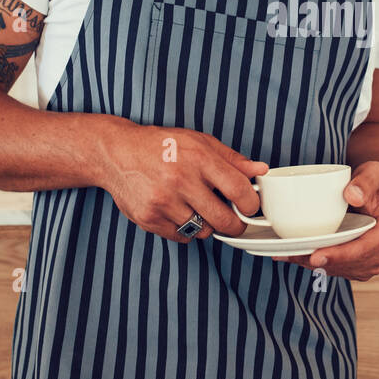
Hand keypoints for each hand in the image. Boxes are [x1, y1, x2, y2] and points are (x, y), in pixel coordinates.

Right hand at [98, 119, 267, 243]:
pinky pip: (181, 236)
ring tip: (197, 207)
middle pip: (225, 221)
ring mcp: (163, 202)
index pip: (239, 190)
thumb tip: (261, 170)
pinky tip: (178, 211)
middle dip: (236, 226)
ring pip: (203, 231)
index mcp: (199, 158)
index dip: (251, 204)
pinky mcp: (149, 218)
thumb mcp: (199, 142)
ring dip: (206, 224)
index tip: (250, 207)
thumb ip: (232, 159)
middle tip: (234, 221)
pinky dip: (185, 229)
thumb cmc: (162, 146)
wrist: (117, 153)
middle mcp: (181, 180)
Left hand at [272, 161, 378, 281]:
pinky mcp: (359, 263)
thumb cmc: (377, 181)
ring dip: (313, 265)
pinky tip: (297, 255)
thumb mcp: (375, 172)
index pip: (362, 249)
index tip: (315, 256)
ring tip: (288, 255)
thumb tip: (352, 196)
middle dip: (319, 263)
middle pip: (348, 264)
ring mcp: (371, 260)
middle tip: (291, 255)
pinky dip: (317, 264)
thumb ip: (366, 182)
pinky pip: (337, 269)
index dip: (338, 255)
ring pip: (340, 270)